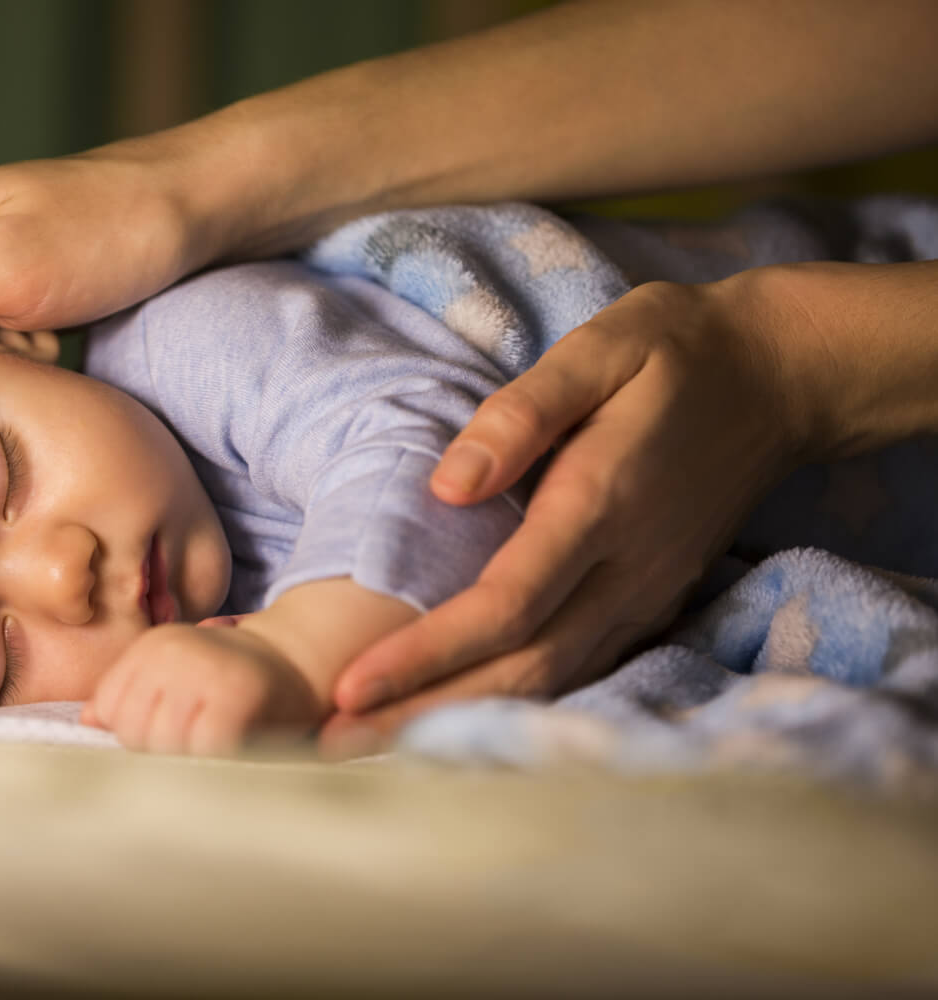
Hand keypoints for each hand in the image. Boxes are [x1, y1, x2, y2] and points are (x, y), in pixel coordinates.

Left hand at [81, 622, 320, 755]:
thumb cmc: (233, 679)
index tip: (169, 731)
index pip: (109, 708)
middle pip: (132, 731)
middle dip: (158, 752)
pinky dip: (216, 763)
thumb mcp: (177, 676)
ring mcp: (203, 671)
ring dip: (187, 761)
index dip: (134, 733)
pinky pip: (202, 751)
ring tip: (213, 749)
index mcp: (152, 645)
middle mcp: (172, 651)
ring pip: (162, 746)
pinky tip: (233, 752)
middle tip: (196, 744)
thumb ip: (132, 696)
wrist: (302, 659)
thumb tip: (87, 719)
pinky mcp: (234, 698)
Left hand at [322, 274, 816, 756]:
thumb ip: (523, 415)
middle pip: (519, 669)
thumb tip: (447, 487)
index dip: (425, 653)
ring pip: (548, 684)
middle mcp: (626, 570)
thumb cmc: (672, 353)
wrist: (778, 379)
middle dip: (422, 714)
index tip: (348, 687)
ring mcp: (644, 595)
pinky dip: (508, 706)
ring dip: (458, 724)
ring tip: (367, 750)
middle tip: (327, 747)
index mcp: (600, 505)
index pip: (505, 605)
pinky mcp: (648, 602)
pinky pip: (573, 670)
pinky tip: (450, 721)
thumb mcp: (598, 349)